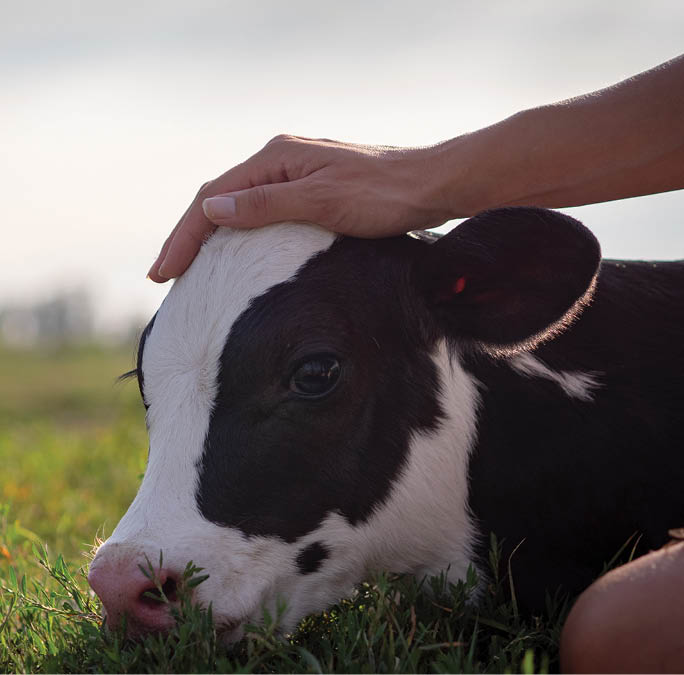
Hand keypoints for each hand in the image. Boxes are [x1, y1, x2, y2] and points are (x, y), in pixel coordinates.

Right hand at [148, 135, 453, 281]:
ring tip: (188, 269)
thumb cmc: (382, 195)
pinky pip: (261, 213)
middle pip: (219, 200)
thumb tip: (211, 209)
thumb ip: (265, 205)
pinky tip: (234, 254)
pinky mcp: (310, 191)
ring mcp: (294, 176)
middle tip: (164, 275)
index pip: (212, 198)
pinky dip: (239, 235)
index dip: (183, 236)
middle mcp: (279, 162)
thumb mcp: (321, 201)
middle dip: (189, 238)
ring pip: (238, 207)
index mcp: (275, 159)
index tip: (162, 272)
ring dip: (209, 236)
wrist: (429, 188)